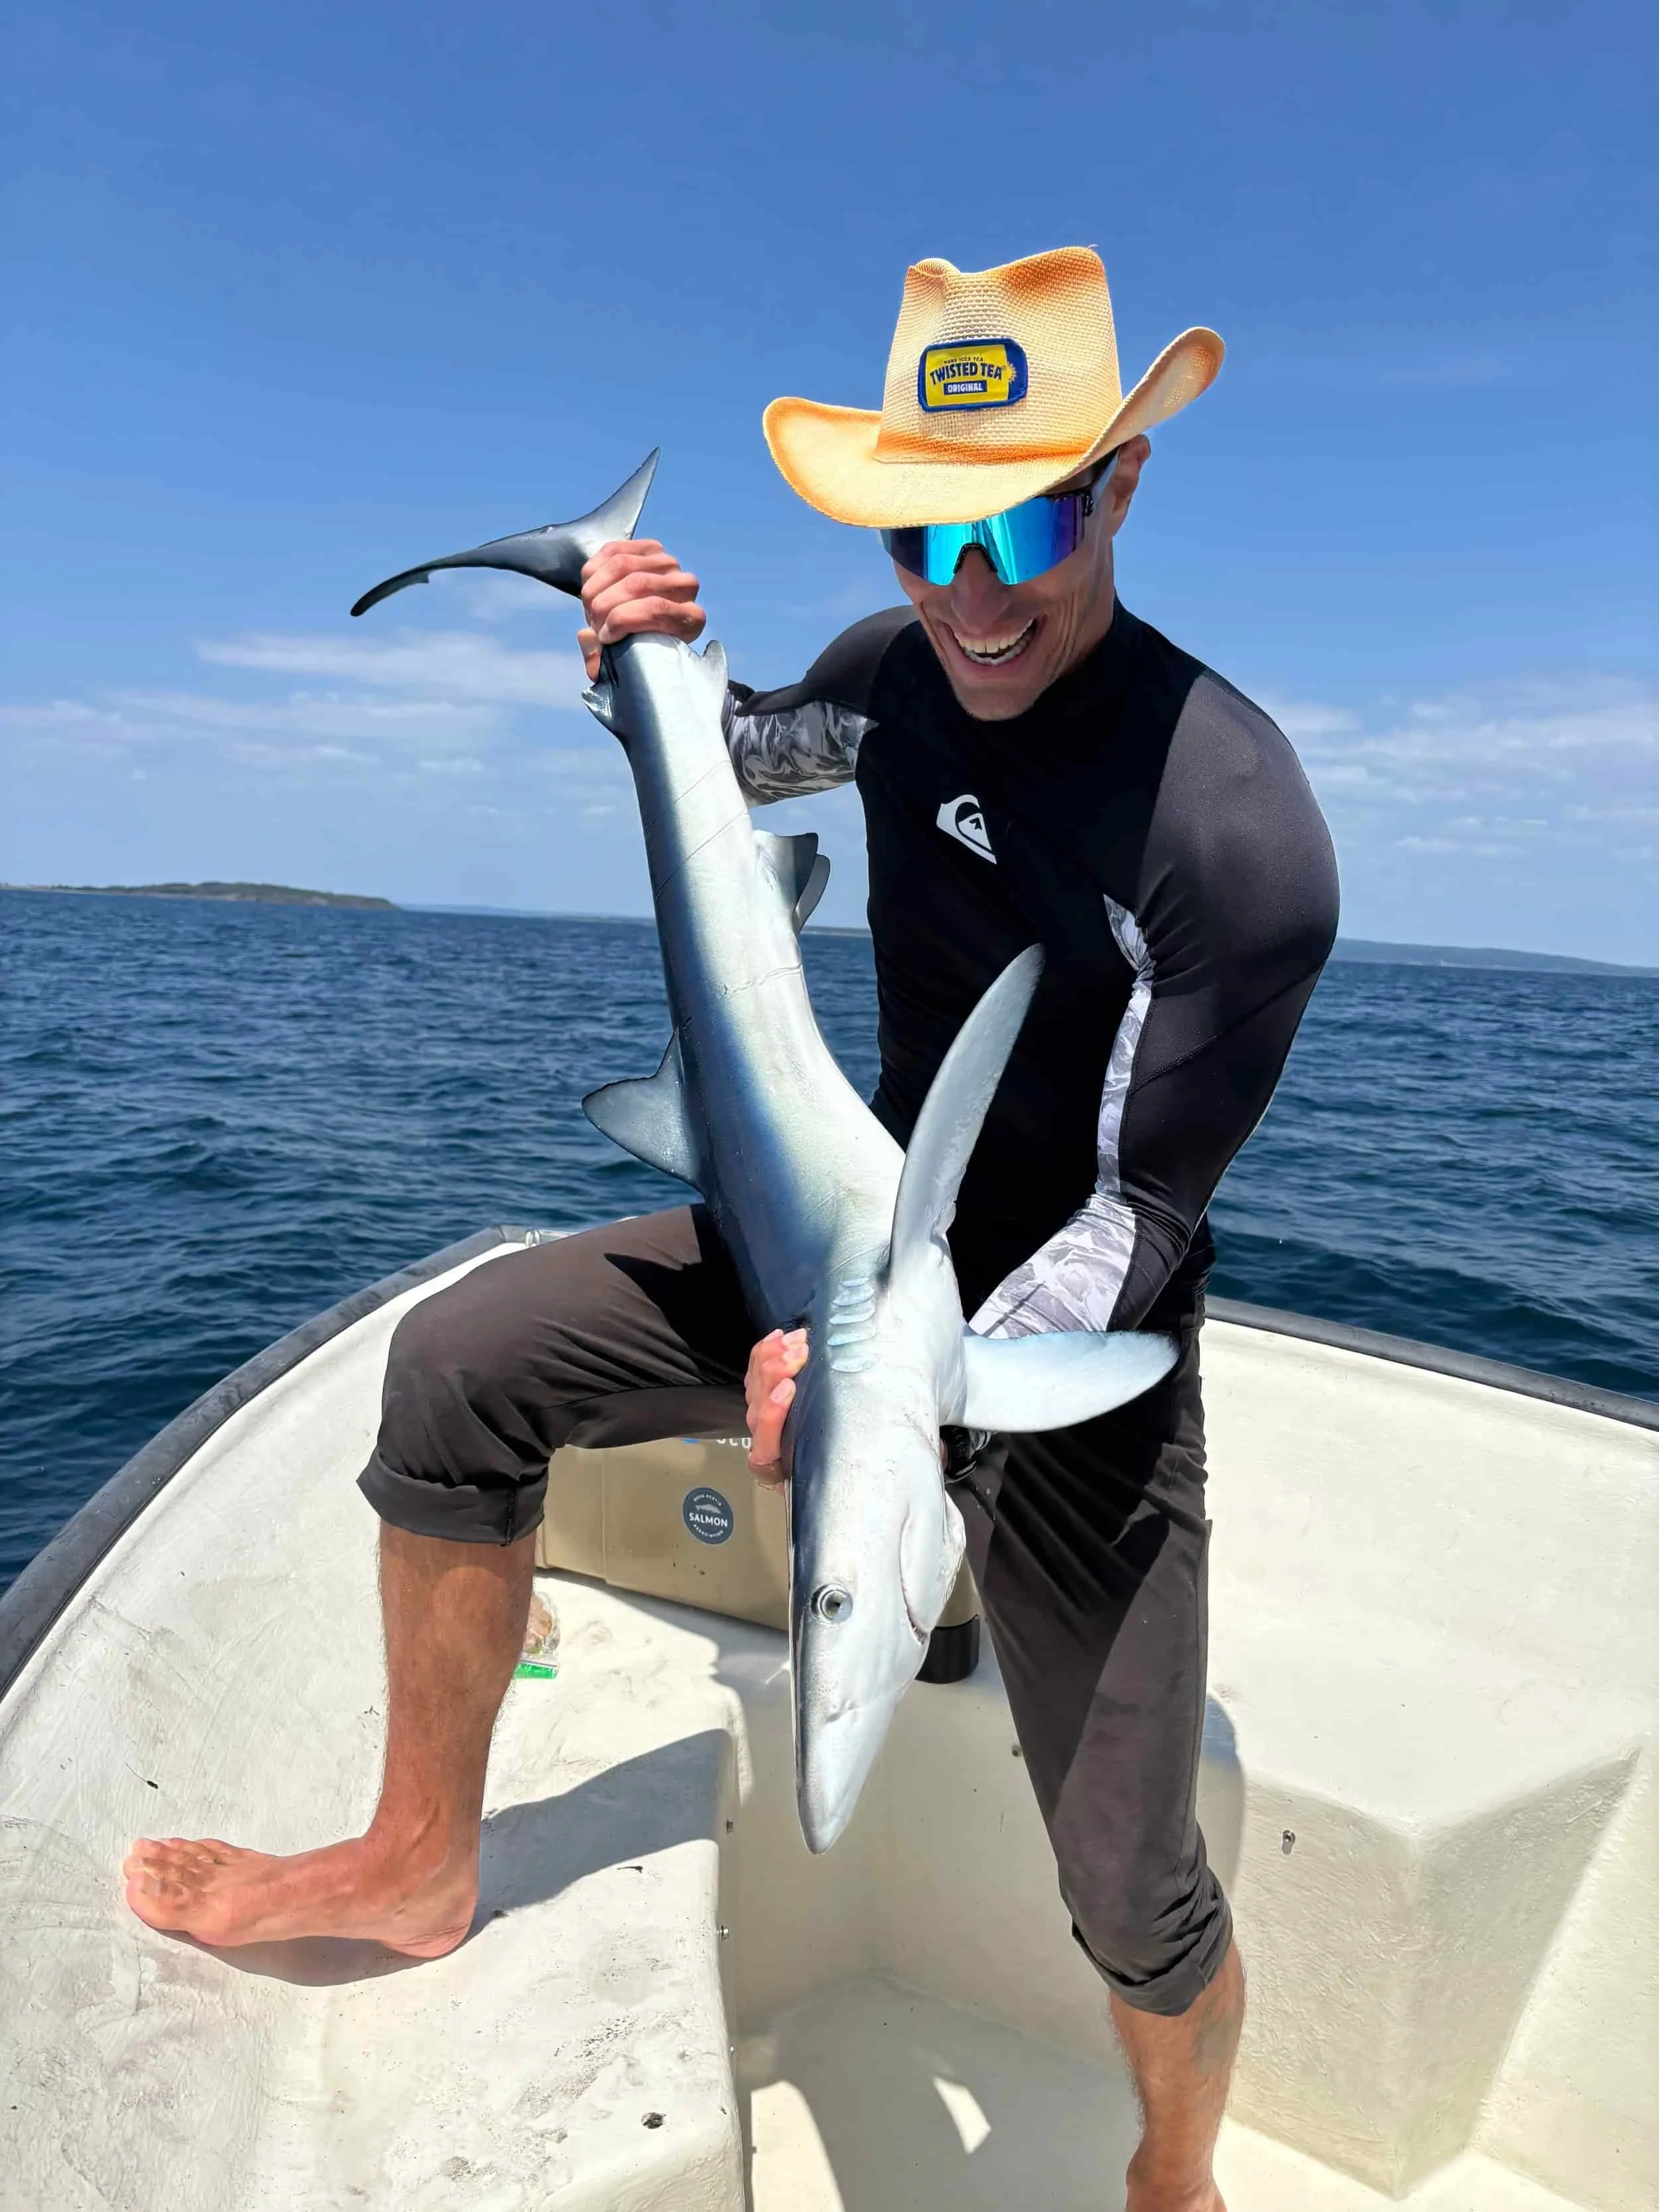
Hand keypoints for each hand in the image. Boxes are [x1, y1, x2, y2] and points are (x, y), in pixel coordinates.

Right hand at [577, 539, 704, 679]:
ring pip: (622, 564)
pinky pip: (612, 551)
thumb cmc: (636, 646)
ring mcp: (668, 563)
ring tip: (590, 607)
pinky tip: (590, 589)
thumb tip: (587, 636)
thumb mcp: (625, 661)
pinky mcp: (648, 547)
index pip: (656, 608)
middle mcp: (686, 585)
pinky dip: (594, 570)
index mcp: (691, 618)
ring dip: (596, 588)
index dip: (621, 620)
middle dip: (604, 605)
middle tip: (593, 622)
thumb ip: (602, 660)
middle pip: (637, 584)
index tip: (603, 637)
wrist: (642, 622)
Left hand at [745, 1328, 807, 1488]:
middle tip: (801, 1352)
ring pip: (755, 1380)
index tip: (789, 1388)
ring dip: (774, 1355)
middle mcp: (758, 1434)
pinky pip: (754, 1369)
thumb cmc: (812, 1468)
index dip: (774, 1410)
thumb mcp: (818, 1470)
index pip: (765, 1433)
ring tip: (796, 1340)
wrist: (791, 1470)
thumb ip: (823, 1457)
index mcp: (769, 1459)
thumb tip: (849, 1441)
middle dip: (777, 1369)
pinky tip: (779, 1336)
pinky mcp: (758, 1396)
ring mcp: (756, 1413)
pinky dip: (765, 1350)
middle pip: (759, 1397)